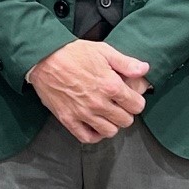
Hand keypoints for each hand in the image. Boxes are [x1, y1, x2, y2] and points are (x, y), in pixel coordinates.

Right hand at [27, 40, 149, 143]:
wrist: (43, 58)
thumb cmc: (73, 52)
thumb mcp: (103, 50)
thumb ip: (126, 63)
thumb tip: (144, 70)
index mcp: (111, 86)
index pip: (137, 106)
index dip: (136, 101)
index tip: (130, 96)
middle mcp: (99, 103)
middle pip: (126, 121)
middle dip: (126, 112)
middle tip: (118, 104)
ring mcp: (83, 113)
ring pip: (109, 131)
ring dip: (111, 124)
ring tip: (107, 114)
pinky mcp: (68, 119)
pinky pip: (87, 137)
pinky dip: (94, 135)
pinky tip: (94, 125)